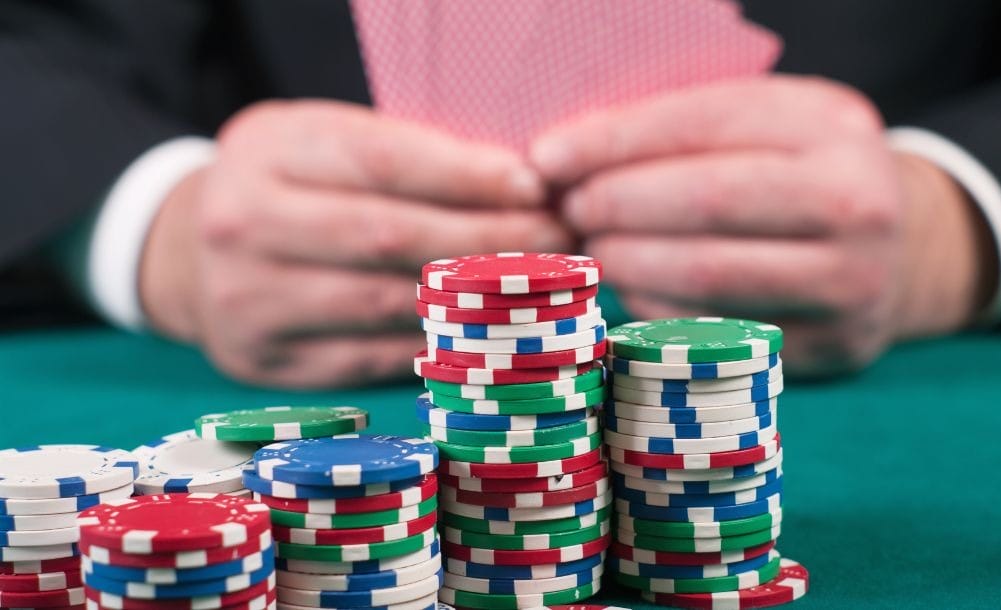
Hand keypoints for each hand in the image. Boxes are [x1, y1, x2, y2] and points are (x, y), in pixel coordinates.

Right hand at [141, 100, 571, 387]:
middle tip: (555, 240)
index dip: (469, 177)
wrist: (187, 253)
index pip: (386, 161)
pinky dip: (434, 345)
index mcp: (268, 151)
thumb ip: (405, 155)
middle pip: (391, 238)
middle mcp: (245, 225)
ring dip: (473, 299)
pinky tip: (482, 331)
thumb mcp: (323, 140)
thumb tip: (518, 185)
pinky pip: (370, 358)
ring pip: (385, 304)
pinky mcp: (262, 363)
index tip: (535, 186)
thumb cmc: (283, 185)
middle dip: (487, 241)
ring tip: (532, 286)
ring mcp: (247, 301)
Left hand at [530, 76, 994, 375]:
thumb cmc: (798, 175)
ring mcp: (855, 280)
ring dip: (631, 263)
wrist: (899, 247)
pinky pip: (722, 330)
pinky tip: (632, 291)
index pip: (702, 123)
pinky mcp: (835, 344)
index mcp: (832, 122)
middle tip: (570, 211)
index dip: (614, 141)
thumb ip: (682, 132)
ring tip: (593, 250)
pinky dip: (661, 311)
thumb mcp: (764, 126)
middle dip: (617, 203)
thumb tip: (562, 158)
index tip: (548, 158)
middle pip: (708, 199)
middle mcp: (860, 199)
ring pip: (712, 273)